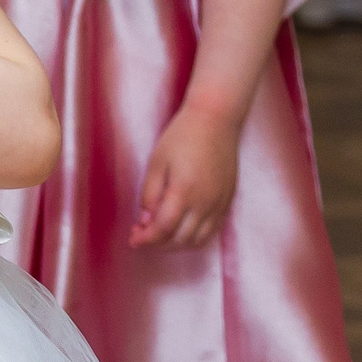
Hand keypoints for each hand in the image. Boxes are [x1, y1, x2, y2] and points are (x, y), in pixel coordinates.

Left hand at [131, 105, 240, 248]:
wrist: (216, 118)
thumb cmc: (182, 136)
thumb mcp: (156, 163)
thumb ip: (149, 195)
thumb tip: (147, 221)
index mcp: (184, 191)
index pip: (162, 230)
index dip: (145, 239)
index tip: (133, 238)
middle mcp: (205, 202)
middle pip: (179, 240)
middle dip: (157, 243)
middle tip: (143, 234)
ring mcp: (219, 202)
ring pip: (198, 240)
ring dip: (177, 242)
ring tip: (162, 231)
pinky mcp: (228, 199)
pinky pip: (212, 229)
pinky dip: (194, 235)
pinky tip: (182, 224)